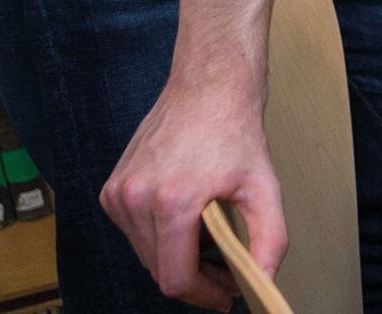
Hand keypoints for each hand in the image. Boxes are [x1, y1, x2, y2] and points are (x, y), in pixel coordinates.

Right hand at [101, 74, 285, 307]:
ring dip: (177, 257)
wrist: (208, 88)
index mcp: (172, 202)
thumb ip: (270, 239)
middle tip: (227, 271)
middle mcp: (136, 199)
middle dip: (196, 278)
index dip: (204, 294)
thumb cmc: (236, 134)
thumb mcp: (265, 187)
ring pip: (145, 255)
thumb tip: (263, 282)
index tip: (228, 295)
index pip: (176, 279)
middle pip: (159, 270)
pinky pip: (134, 233)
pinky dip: (160, 237)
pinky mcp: (111, 190)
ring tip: (211, 238)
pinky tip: (187, 218)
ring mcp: (118, 194)